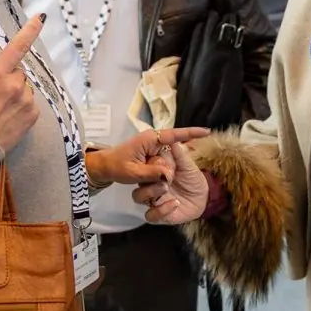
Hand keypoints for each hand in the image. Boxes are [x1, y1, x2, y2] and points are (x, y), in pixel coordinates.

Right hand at [0, 14, 43, 152]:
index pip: (16, 47)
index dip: (29, 30)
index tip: (40, 17)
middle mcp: (14, 84)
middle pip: (18, 72)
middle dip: (10, 78)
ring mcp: (26, 100)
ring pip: (25, 88)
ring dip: (17, 93)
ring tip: (1, 108)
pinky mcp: (33, 114)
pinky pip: (31, 103)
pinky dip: (22, 106)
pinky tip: (9, 116)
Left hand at [87, 127, 211, 184]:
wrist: (104, 166)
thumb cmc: (116, 166)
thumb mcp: (133, 172)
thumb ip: (151, 174)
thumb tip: (168, 175)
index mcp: (150, 139)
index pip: (174, 135)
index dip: (191, 133)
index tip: (207, 131)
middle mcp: (154, 140)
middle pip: (173, 153)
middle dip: (168, 167)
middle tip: (151, 176)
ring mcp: (153, 147)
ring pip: (168, 161)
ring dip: (161, 172)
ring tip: (143, 175)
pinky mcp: (152, 155)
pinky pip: (163, 163)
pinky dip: (161, 172)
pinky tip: (152, 178)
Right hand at [130, 142, 208, 223]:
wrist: (203, 198)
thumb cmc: (193, 179)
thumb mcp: (189, 166)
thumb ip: (180, 155)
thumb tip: (174, 141)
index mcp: (155, 171)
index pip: (144, 164)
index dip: (150, 162)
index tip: (161, 161)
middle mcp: (150, 185)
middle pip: (137, 180)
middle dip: (149, 177)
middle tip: (165, 176)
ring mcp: (152, 200)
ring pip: (138, 196)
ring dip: (151, 191)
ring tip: (166, 188)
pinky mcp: (158, 215)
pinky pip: (150, 215)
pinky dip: (161, 210)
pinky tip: (174, 203)